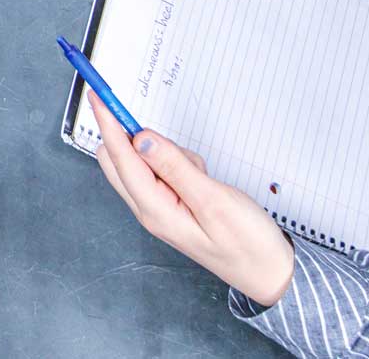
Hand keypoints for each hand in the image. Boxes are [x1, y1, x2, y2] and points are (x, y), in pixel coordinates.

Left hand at [87, 94, 295, 306]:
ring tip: (202, 176)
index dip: (109, 124)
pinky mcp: (172, 204)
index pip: (121, 159)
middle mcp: (149, 210)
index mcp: (155, 211)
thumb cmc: (247, 243)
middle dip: (139, 140)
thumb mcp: (213, 200)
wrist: (269, 272)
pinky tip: (203, 181)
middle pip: (120, 161)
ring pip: (144, 163)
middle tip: (171, 139)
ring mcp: (160, 208)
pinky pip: (164, 172)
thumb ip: (175, 167)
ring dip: (169, 155)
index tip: (99, 97)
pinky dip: (181, 165)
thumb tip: (141, 139)